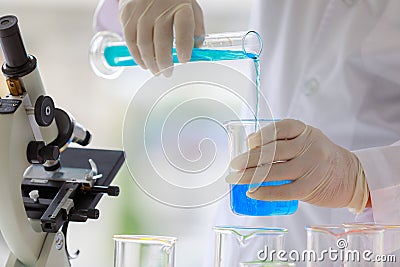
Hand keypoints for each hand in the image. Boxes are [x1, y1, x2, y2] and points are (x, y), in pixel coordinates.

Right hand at [119, 0, 204, 74]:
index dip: (183, 46)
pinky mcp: (126, 14)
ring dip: (151, 63)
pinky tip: (144, 62)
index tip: (183, 60)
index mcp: (180, 4)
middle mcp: (160, 7)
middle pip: (161, 41)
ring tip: (157, 71)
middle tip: (168, 72)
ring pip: (144, 45)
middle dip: (165, 62)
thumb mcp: (189, 5)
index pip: (183, 27)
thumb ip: (195, 26)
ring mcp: (141, 11)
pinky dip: (137, 56)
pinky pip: (130, 41)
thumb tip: (198, 49)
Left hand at [226, 119, 368, 212]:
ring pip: (274, 171)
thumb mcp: (305, 140)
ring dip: (250, 176)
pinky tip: (251, 192)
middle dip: (249, 159)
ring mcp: (310, 167)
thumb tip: (249, 149)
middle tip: (233, 165)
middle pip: (273, 151)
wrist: (349, 175)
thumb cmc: (318, 156)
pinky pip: (283, 191)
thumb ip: (282, 142)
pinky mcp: (310, 187)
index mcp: (305, 131)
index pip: (280, 128)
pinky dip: (265, 192)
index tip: (248, 143)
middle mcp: (308, 146)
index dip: (262, 135)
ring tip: (235, 179)